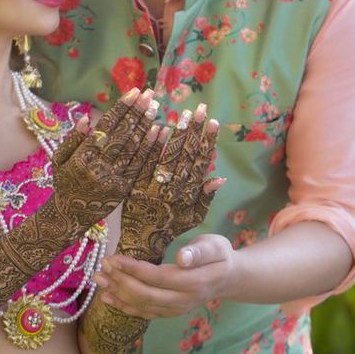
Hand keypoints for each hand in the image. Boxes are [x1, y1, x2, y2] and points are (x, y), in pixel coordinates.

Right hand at [50, 88, 162, 230]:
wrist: (70, 215)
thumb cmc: (64, 183)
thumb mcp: (59, 160)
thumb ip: (72, 139)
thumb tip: (86, 120)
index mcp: (82, 157)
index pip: (106, 128)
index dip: (121, 109)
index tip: (134, 92)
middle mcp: (99, 167)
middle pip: (122, 135)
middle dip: (137, 112)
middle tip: (150, 94)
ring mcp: (113, 179)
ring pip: (133, 148)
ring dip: (145, 126)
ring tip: (154, 107)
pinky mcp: (125, 188)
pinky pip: (140, 165)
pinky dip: (150, 148)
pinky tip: (159, 132)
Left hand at [95, 233, 235, 317]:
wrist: (228, 279)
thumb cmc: (220, 256)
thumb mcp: (216, 245)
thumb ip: (200, 251)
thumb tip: (182, 258)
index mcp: (194, 282)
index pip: (158, 277)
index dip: (133, 270)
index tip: (113, 258)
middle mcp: (184, 301)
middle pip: (146, 295)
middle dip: (120, 282)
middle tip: (102, 266)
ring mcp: (176, 310)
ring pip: (142, 306)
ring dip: (118, 294)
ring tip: (98, 280)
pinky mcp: (169, 312)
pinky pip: (144, 313)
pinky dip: (124, 307)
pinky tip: (108, 297)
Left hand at [117, 104, 222, 262]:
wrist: (141, 243)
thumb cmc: (171, 227)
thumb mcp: (193, 218)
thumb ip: (206, 198)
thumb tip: (220, 177)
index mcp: (188, 196)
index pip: (200, 165)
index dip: (208, 143)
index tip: (213, 122)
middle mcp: (173, 192)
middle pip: (186, 157)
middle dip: (194, 132)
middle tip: (200, 110)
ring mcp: (153, 189)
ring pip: (167, 158)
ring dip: (177, 135)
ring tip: (184, 115)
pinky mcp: (134, 188)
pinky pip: (144, 164)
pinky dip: (151, 147)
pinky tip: (158, 128)